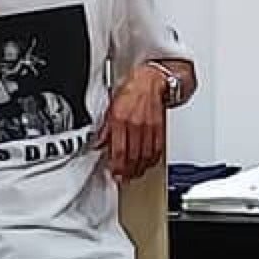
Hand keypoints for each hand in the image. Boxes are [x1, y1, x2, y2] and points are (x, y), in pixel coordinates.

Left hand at [99, 66, 166, 180]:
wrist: (152, 80)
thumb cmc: (132, 91)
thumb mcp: (112, 106)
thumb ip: (105, 128)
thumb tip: (98, 143)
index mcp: (121, 118)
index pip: (119, 149)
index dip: (116, 165)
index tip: (113, 172)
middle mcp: (136, 124)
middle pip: (133, 156)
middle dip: (127, 171)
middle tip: (121, 178)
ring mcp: (150, 127)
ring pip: (145, 156)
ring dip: (138, 169)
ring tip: (132, 175)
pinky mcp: (160, 129)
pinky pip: (157, 150)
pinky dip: (151, 160)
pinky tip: (146, 164)